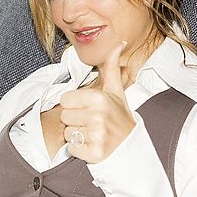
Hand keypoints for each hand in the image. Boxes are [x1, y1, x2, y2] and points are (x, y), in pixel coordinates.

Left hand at [60, 41, 135, 163]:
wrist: (131, 147)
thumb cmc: (119, 117)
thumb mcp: (116, 91)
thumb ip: (111, 67)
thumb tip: (118, 43)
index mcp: (99, 98)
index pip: (65, 100)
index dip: (75, 105)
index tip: (89, 109)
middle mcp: (97, 116)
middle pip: (64, 116)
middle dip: (75, 120)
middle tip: (92, 123)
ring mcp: (96, 135)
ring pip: (67, 133)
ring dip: (77, 135)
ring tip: (93, 134)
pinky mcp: (94, 153)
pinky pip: (71, 149)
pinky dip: (79, 150)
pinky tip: (93, 146)